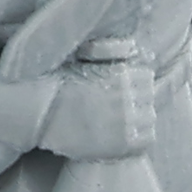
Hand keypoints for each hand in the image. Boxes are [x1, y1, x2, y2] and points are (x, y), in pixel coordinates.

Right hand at [37, 59, 155, 159]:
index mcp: (121, 74)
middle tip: (123, 110)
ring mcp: (127, 120)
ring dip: (140, 121)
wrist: (41, 115)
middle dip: (138, 102)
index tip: (126, 92)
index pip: (147, 78)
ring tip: (123, 125)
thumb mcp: (83, 58)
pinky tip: (124, 139)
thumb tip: (132, 48)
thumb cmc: (58, 86)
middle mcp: (128, 95)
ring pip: (150, 119)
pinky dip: (138, 140)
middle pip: (149, 98)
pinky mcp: (124, 143)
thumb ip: (109, 54)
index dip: (136, 85)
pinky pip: (146, 140)